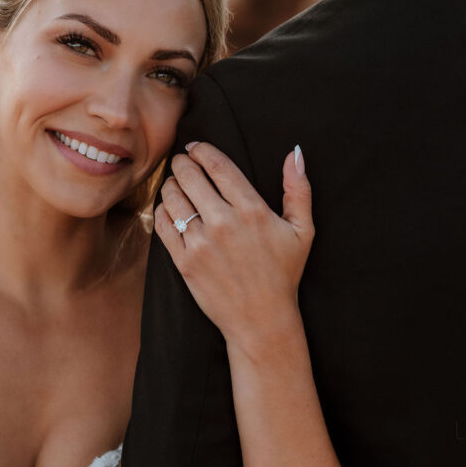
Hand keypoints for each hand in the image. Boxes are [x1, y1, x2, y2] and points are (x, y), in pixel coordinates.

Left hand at [155, 143, 313, 350]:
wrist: (261, 319)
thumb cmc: (283, 274)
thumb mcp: (302, 231)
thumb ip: (299, 190)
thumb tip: (296, 153)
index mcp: (252, 210)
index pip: (218, 164)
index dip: (201, 149)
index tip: (195, 146)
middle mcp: (225, 223)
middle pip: (190, 175)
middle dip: (182, 162)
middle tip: (181, 161)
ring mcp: (202, 243)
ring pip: (173, 197)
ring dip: (170, 184)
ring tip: (175, 184)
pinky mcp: (185, 261)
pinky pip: (163, 224)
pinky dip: (162, 210)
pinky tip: (170, 209)